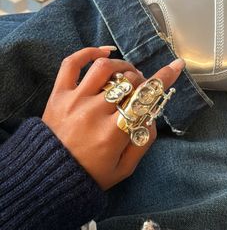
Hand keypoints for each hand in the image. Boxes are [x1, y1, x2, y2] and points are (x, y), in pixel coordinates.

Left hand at [42, 46, 184, 189]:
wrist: (48, 177)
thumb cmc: (89, 175)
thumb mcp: (124, 169)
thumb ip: (143, 142)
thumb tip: (151, 115)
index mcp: (113, 133)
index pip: (144, 99)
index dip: (163, 79)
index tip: (176, 65)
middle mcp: (94, 112)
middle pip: (128, 82)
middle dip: (141, 81)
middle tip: (140, 89)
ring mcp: (74, 100)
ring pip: (104, 68)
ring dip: (122, 66)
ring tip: (126, 72)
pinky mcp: (58, 93)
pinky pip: (71, 64)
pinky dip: (88, 52)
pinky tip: (103, 52)